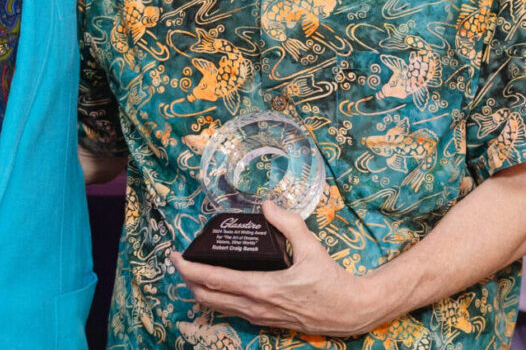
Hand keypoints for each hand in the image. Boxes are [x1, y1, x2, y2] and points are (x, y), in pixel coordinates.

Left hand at [170, 201, 379, 336]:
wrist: (351, 311)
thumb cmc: (331, 280)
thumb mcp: (311, 247)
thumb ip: (288, 222)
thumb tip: (267, 204)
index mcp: (262, 288)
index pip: (215, 279)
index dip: (190, 268)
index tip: (174, 255)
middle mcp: (255, 306)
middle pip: (207, 297)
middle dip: (187, 279)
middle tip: (178, 261)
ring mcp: (259, 317)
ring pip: (218, 306)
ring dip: (200, 290)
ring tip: (192, 270)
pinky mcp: (266, 321)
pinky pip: (232, 311)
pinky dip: (217, 298)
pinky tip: (217, 285)